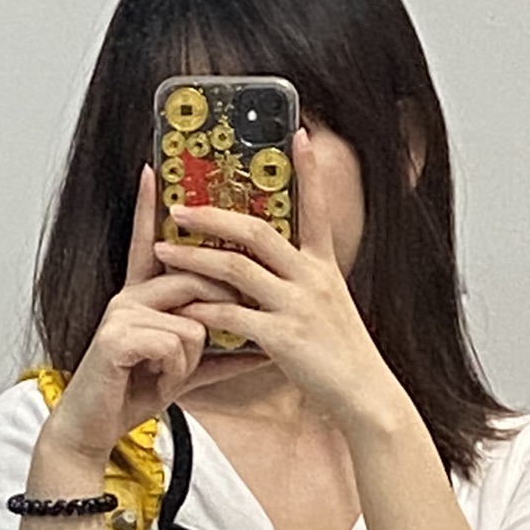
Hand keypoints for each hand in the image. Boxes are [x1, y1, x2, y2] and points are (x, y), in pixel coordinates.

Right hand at [46, 163, 272, 460]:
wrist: (94, 429)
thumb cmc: (132, 395)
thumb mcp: (184, 372)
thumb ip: (220, 359)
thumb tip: (260, 353)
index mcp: (141, 297)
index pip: (149, 244)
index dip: (149, 206)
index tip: (153, 169)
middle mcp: (129, 296)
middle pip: (195, 279)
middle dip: (212, 318)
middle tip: (190, 354)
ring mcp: (121, 313)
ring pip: (193, 319)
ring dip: (188, 359)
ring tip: (165, 376)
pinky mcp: (117, 337)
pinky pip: (177, 341)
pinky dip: (176, 370)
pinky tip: (153, 381)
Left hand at [151, 128, 396, 435]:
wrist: (367, 396)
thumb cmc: (344, 359)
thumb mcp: (331, 308)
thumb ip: (304, 285)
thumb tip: (278, 271)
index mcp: (325, 268)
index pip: (316, 208)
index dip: (309, 170)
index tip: (300, 133)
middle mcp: (312, 279)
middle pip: (258, 231)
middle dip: (214, 215)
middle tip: (180, 207)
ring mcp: (297, 306)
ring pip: (237, 268)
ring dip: (195, 256)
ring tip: (162, 249)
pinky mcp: (283, 337)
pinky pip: (233, 315)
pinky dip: (204, 308)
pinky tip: (183, 305)